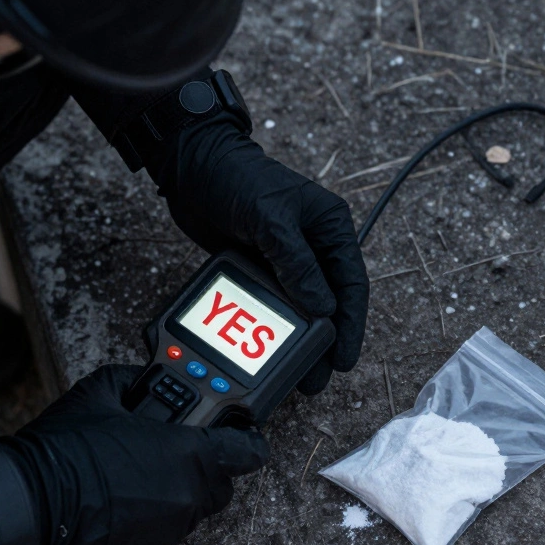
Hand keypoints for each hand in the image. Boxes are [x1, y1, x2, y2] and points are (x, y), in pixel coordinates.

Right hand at [7, 365, 267, 544]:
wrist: (32, 502)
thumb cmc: (68, 447)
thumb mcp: (103, 391)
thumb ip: (136, 380)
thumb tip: (144, 378)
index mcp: (190, 454)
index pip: (249, 451)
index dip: (246, 439)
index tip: (241, 435)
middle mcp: (189, 496)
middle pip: (221, 483)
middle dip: (206, 467)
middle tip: (174, 452)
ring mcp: (171, 531)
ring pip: (192, 510)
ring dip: (177, 493)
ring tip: (139, 477)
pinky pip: (165, 533)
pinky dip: (153, 519)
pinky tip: (123, 503)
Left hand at [154, 115, 368, 393]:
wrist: (192, 166)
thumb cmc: (238, 178)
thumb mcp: (272, 219)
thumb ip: (298, 264)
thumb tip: (322, 309)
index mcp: (330, 227)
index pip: (351, 283)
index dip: (351, 325)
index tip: (344, 359)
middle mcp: (313, 244)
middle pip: (328, 302)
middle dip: (326, 341)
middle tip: (319, 378)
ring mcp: (285, 257)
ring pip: (300, 307)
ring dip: (299, 338)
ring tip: (296, 372)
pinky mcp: (258, 265)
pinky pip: (272, 301)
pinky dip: (272, 325)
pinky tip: (269, 346)